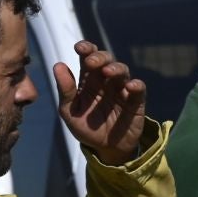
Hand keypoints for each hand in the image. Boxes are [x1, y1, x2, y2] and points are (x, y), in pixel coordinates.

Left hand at [53, 40, 147, 166]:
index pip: (88, 57)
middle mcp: (106, 80)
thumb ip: (65, 90)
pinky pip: (139, 88)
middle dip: (99, 57)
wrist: (105, 148)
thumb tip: (58, 65)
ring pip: (122, 70)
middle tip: (91, 62)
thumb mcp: (70, 111)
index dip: (86, 48)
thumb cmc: (86, 127)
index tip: (79, 48)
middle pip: (106, 59)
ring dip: (115, 68)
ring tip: (107, 72)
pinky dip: (136, 85)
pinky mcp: (136, 101)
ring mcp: (121, 89)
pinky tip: (130, 87)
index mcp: (88, 79)